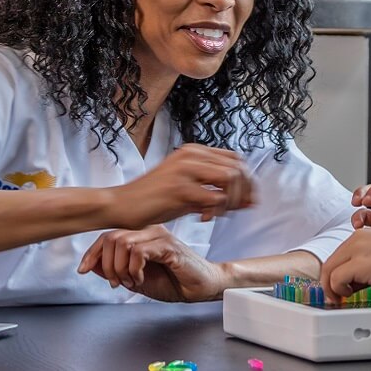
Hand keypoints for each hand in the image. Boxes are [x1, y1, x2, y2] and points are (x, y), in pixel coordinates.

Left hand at [75, 227, 231, 301]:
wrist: (201, 287)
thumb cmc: (174, 281)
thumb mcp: (136, 279)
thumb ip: (116, 271)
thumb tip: (92, 267)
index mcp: (140, 235)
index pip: (107, 236)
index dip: (91, 253)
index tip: (83, 269)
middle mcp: (148, 231)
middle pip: (111, 237)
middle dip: (105, 264)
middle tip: (116, 283)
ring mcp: (159, 236)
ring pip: (122, 242)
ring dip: (120, 268)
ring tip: (130, 281)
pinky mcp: (169, 246)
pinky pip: (139, 251)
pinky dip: (134, 268)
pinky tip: (140, 278)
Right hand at [106, 144, 255, 229]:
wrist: (122, 205)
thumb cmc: (154, 201)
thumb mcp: (188, 191)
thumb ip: (215, 192)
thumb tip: (249, 200)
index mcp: (193, 152)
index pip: (236, 159)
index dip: (247, 181)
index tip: (247, 200)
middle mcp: (191, 155)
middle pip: (238, 168)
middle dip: (245, 192)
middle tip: (238, 210)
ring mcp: (185, 169)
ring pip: (231, 179)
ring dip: (231, 201)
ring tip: (216, 215)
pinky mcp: (179, 187)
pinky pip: (215, 198)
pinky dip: (216, 212)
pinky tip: (202, 218)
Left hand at [320, 227, 370, 297]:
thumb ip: (361, 266)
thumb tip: (348, 283)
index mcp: (362, 235)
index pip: (338, 255)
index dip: (335, 273)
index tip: (339, 285)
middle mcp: (357, 239)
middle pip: (330, 262)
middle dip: (329, 282)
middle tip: (335, 295)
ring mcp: (356, 249)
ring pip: (329, 270)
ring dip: (331, 287)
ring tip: (341, 296)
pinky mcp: (358, 263)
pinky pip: (336, 279)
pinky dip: (338, 289)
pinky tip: (349, 293)